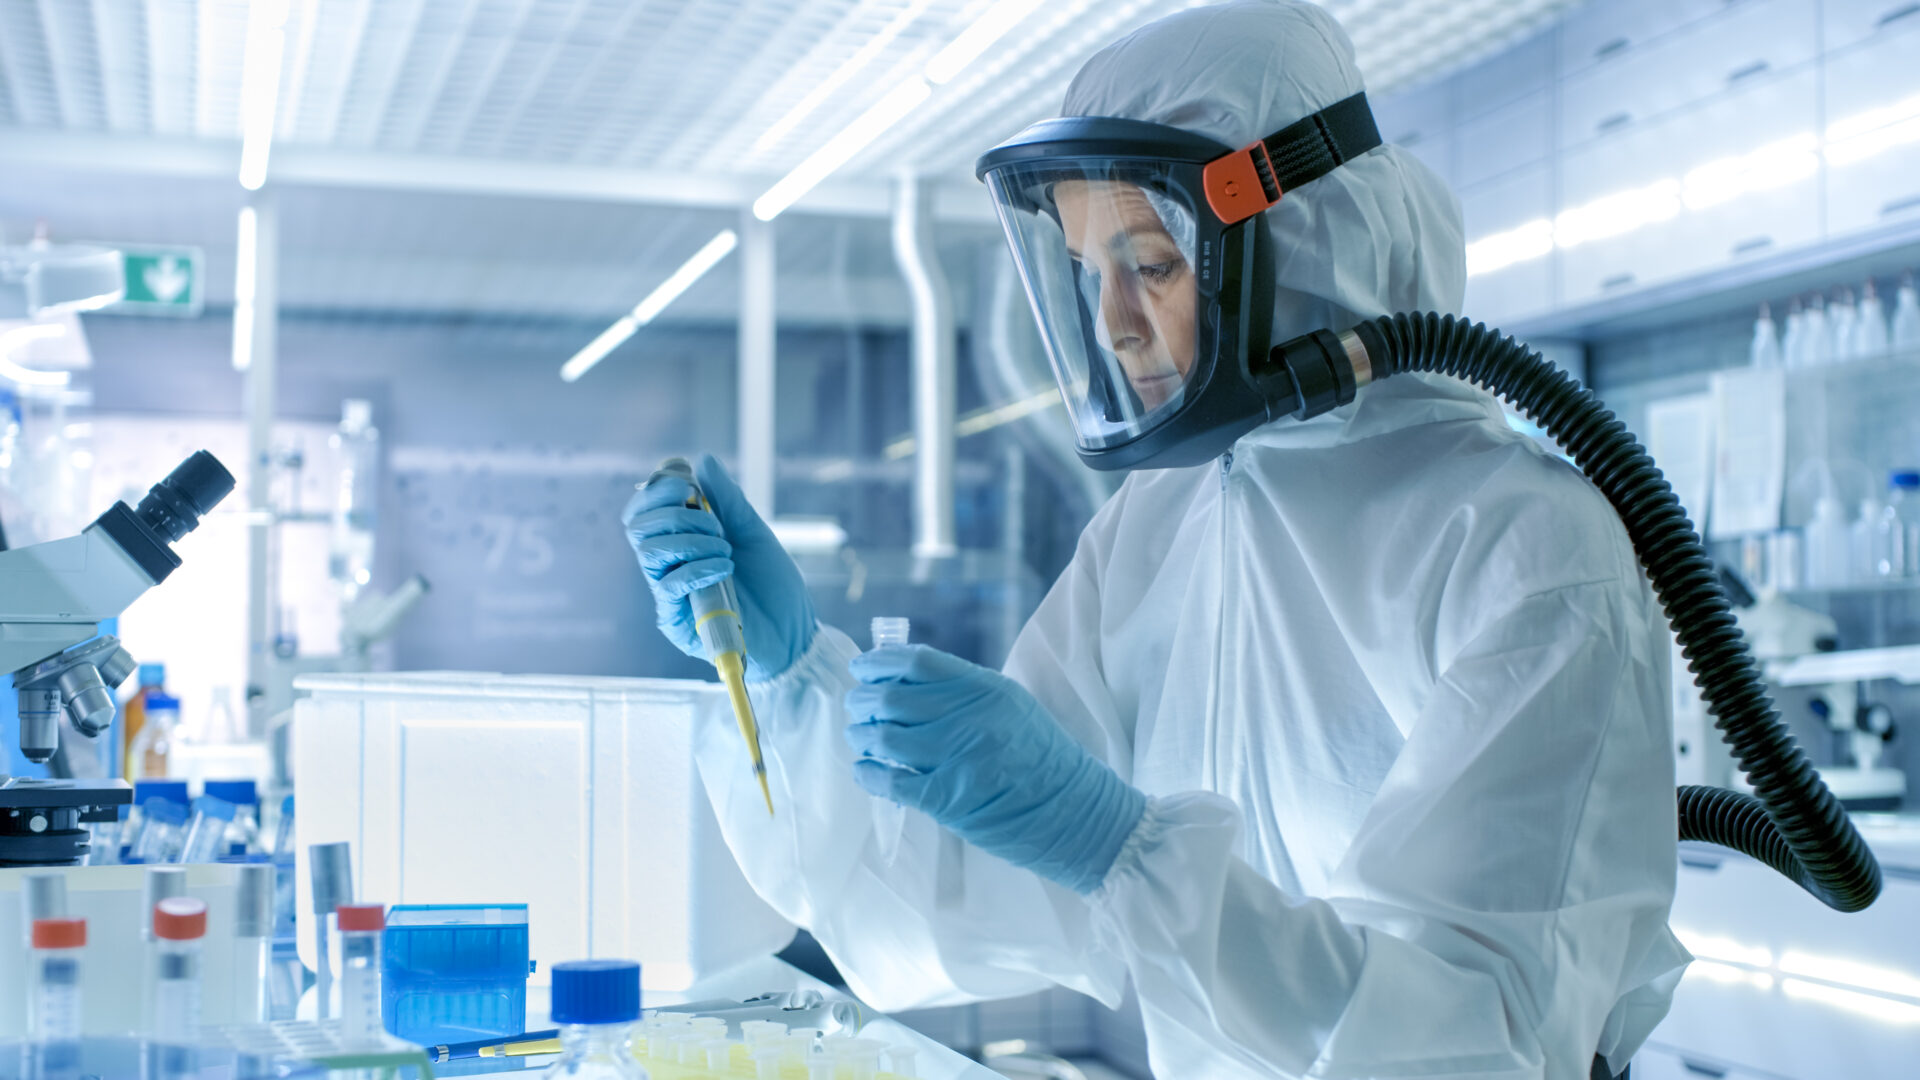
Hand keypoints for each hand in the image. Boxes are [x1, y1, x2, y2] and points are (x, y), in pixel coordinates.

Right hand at [623, 453, 815, 680]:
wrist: (794, 629)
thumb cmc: (773, 583)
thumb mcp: (752, 531)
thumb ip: (726, 499)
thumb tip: (702, 459)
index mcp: (680, 539)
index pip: (644, 510)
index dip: (656, 491)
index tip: (687, 485)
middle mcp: (668, 564)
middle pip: (638, 527)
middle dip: (676, 515)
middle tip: (716, 526)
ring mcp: (669, 592)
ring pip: (649, 552)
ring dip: (690, 541)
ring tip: (725, 550)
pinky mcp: (675, 619)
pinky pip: (667, 585)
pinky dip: (695, 568)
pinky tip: (724, 568)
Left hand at [845, 646, 1146, 893]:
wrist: (1075, 812)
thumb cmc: (1042, 758)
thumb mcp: (1012, 706)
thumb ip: (964, 692)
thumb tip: (904, 681)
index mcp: (985, 688)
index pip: (916, 662)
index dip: (878, 663)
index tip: (860, 669)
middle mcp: (969, 717)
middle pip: (891, 698)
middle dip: (863, 702)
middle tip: (857, 709)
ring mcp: (958, 758)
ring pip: (885, 738)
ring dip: (863, 737)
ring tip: (861, 738)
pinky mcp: (949, 800)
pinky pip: (891, 781)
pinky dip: (869, 774)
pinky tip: (865, 770)